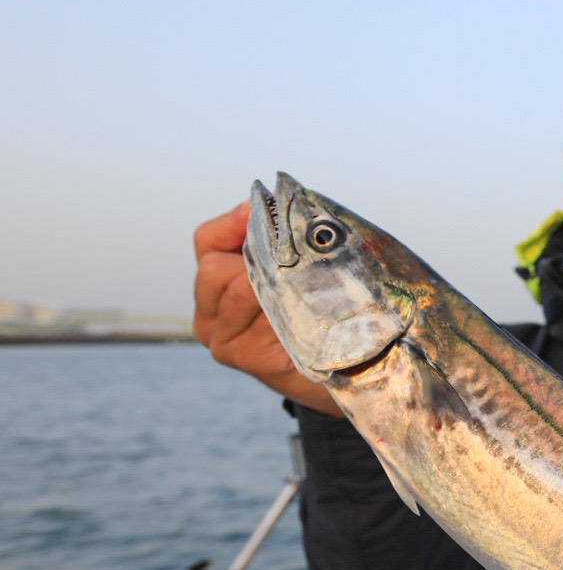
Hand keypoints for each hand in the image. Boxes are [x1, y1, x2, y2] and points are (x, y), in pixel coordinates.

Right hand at [192, 201, 341, 415]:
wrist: (347, 369)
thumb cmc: (324, 313)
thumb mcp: (302, 270)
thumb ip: (284, 240)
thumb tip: (269, 200)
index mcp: (219, 281)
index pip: (207, 240)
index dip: (233, 222)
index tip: (260, 209)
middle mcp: (210, 309)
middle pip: (213, 265)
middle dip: (253, 255)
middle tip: (290, 260)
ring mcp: (219, 335)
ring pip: (232, 285)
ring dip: (269, 279)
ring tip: (302, 289)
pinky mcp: (237, 354)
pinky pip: (251, 312)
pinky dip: (277, 304)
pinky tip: (300, 313)